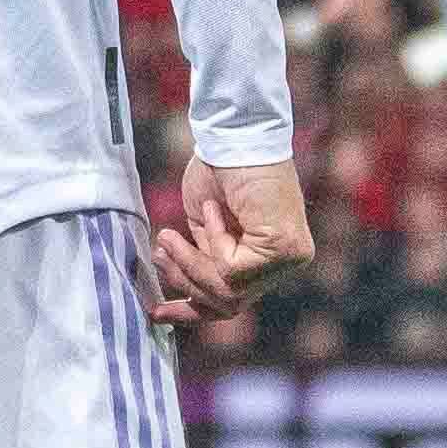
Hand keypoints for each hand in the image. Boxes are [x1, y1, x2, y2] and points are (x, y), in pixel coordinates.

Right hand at [147, 155, 311, 330]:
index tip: (156, 313)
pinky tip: (212, 210)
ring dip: (190, 263)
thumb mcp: (203, 226)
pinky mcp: (286, 249)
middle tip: (158, 255)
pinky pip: (233, 269)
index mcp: (267, 257)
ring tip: (168, 236)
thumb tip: (187, 288)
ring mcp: (290, 258)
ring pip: (228, 291)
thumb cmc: (219, 169)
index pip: (232, 300)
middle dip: (185, 282)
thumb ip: (203, 257)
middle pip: (228, 303)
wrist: (236, 134)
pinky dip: (212, 240)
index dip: (193, 310)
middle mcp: (285, 262)